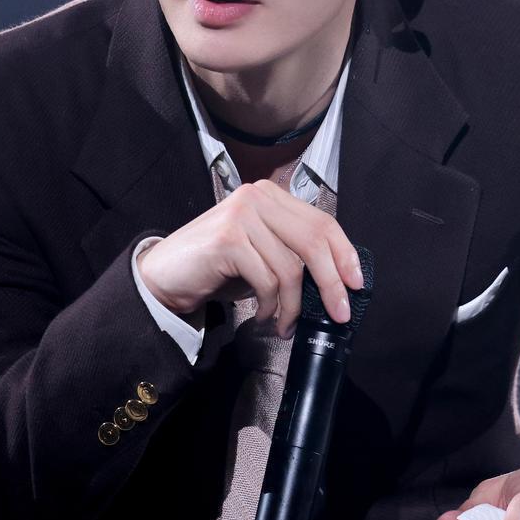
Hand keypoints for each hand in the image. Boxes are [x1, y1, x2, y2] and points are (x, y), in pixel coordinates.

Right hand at [137, 179, 363, 337]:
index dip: (344, 253)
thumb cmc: (216, 268)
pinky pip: (267, 280)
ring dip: (293, 306)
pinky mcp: (228, 239)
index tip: (355, 283)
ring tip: (285, 324)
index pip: (321, 221)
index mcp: (270, 195)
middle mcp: (257, 197)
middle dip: (331, 282)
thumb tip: (337, 280)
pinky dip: (271, 307)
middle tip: (338, 313)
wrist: (164, 277)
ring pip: (291, 268)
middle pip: (313, 240)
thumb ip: (293, 253)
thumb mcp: (262, 254)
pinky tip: (264, 317)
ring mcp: (241, 214)